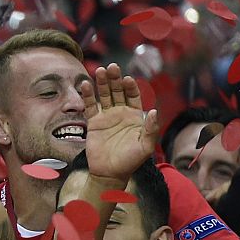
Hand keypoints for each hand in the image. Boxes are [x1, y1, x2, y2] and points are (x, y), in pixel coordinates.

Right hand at [81, 64, 158, 181]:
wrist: (110, 172)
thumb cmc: (131, 161)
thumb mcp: (146, 146)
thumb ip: (151, 129)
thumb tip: (154, 111)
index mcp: (135, 116)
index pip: (133, 96)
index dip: (130, 87)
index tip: (127, 79)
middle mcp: (121, 113)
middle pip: (117, 91)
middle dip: (115, 79)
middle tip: (112, 67)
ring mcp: (107, 116)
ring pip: (104, 95)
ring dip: (102, 83)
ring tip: (100, 70)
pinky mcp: (94, 122)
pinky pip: (90, 105)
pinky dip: (87, 95)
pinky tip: (85, 84)